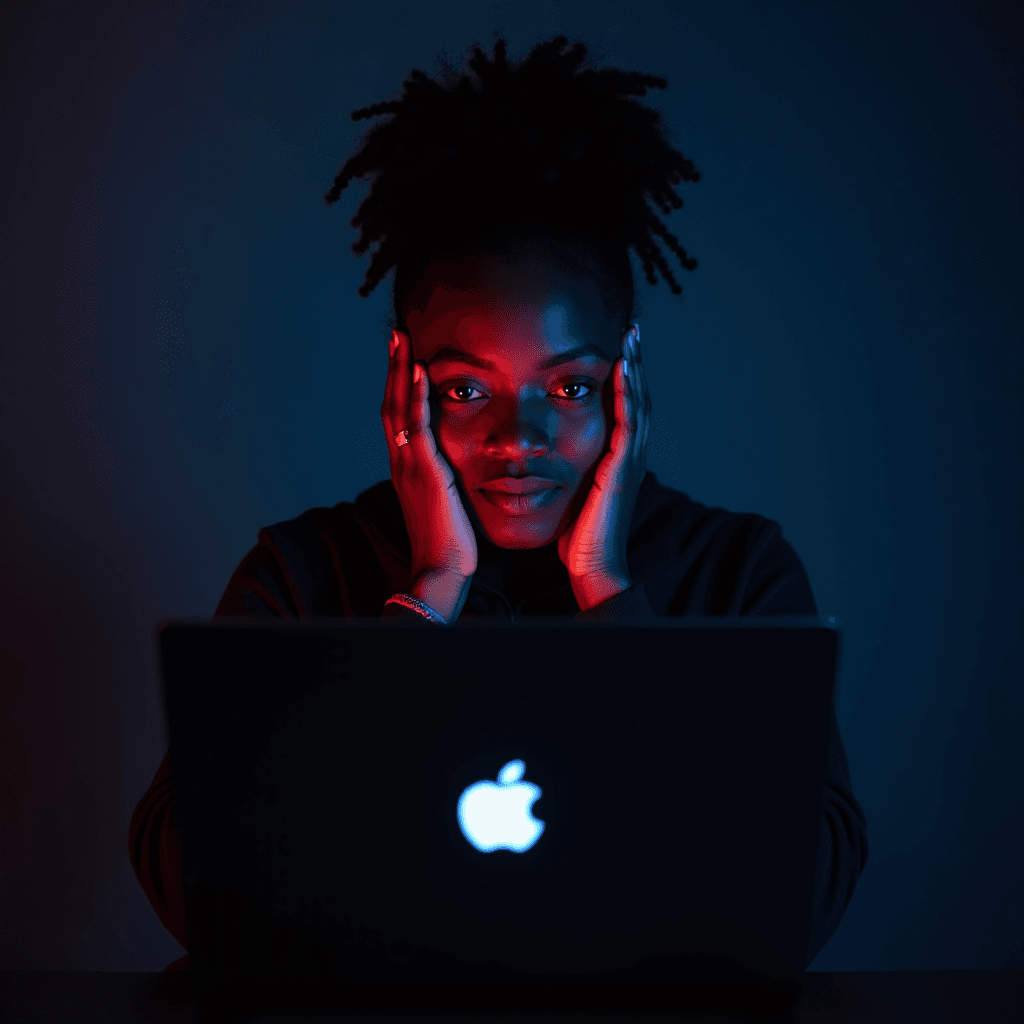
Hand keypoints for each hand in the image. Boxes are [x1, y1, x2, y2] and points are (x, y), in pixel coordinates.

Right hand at [382, 329, 476, 620]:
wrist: (441, 572)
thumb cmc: (449, 545)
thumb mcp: (445, 505)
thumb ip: (444, 483)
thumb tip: (454, 472)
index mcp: (407, 470)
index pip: (399, 418)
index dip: (399, 386)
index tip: (405, 357)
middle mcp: (402, 463)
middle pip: (391, 404)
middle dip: (394, 368)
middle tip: (397, 334)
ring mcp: (410, 466)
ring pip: (398, 408)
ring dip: (400, 371)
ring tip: (402, 339)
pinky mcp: (425, 472)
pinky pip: (417, 426)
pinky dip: (416, 397)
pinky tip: (419, 372)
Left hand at [558, 323, 649, 610]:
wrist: (592, 564)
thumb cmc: (578, 533)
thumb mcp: (575, 490)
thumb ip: (572, 467)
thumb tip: (550, 455)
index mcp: (620, 458)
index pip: (627, 407)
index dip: (627, 376)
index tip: (621, 346)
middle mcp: (631, 455)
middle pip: (639, 397)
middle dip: (636, 362)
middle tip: (633, 330)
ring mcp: (630, 461)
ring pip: (639, 403)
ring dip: (635, 368)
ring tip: (631, 339)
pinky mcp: (622, 469)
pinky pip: (629, 423)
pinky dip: (628, 395)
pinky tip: (623, 371)